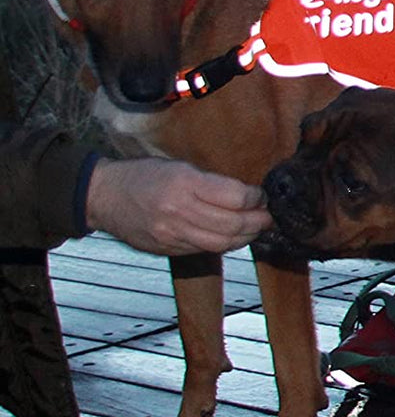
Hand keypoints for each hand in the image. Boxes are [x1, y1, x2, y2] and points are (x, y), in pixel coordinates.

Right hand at [86, 157, 272, 254]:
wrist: (103, 196)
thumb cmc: (143, 175)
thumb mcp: (178, 166)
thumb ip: (211, 182)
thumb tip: (247, 196)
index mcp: (184, 183)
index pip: (236, 197)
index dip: (256, 198)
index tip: (262, 196)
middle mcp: (179, 210)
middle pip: (233, 224)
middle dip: (258, 221)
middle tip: (268, 216)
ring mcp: (173, 233)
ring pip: (223, 243)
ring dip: (246, 237)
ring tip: (255, 229)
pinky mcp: (168, 248)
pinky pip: (206, 249)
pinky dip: (225, 244)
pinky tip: (233, 237)